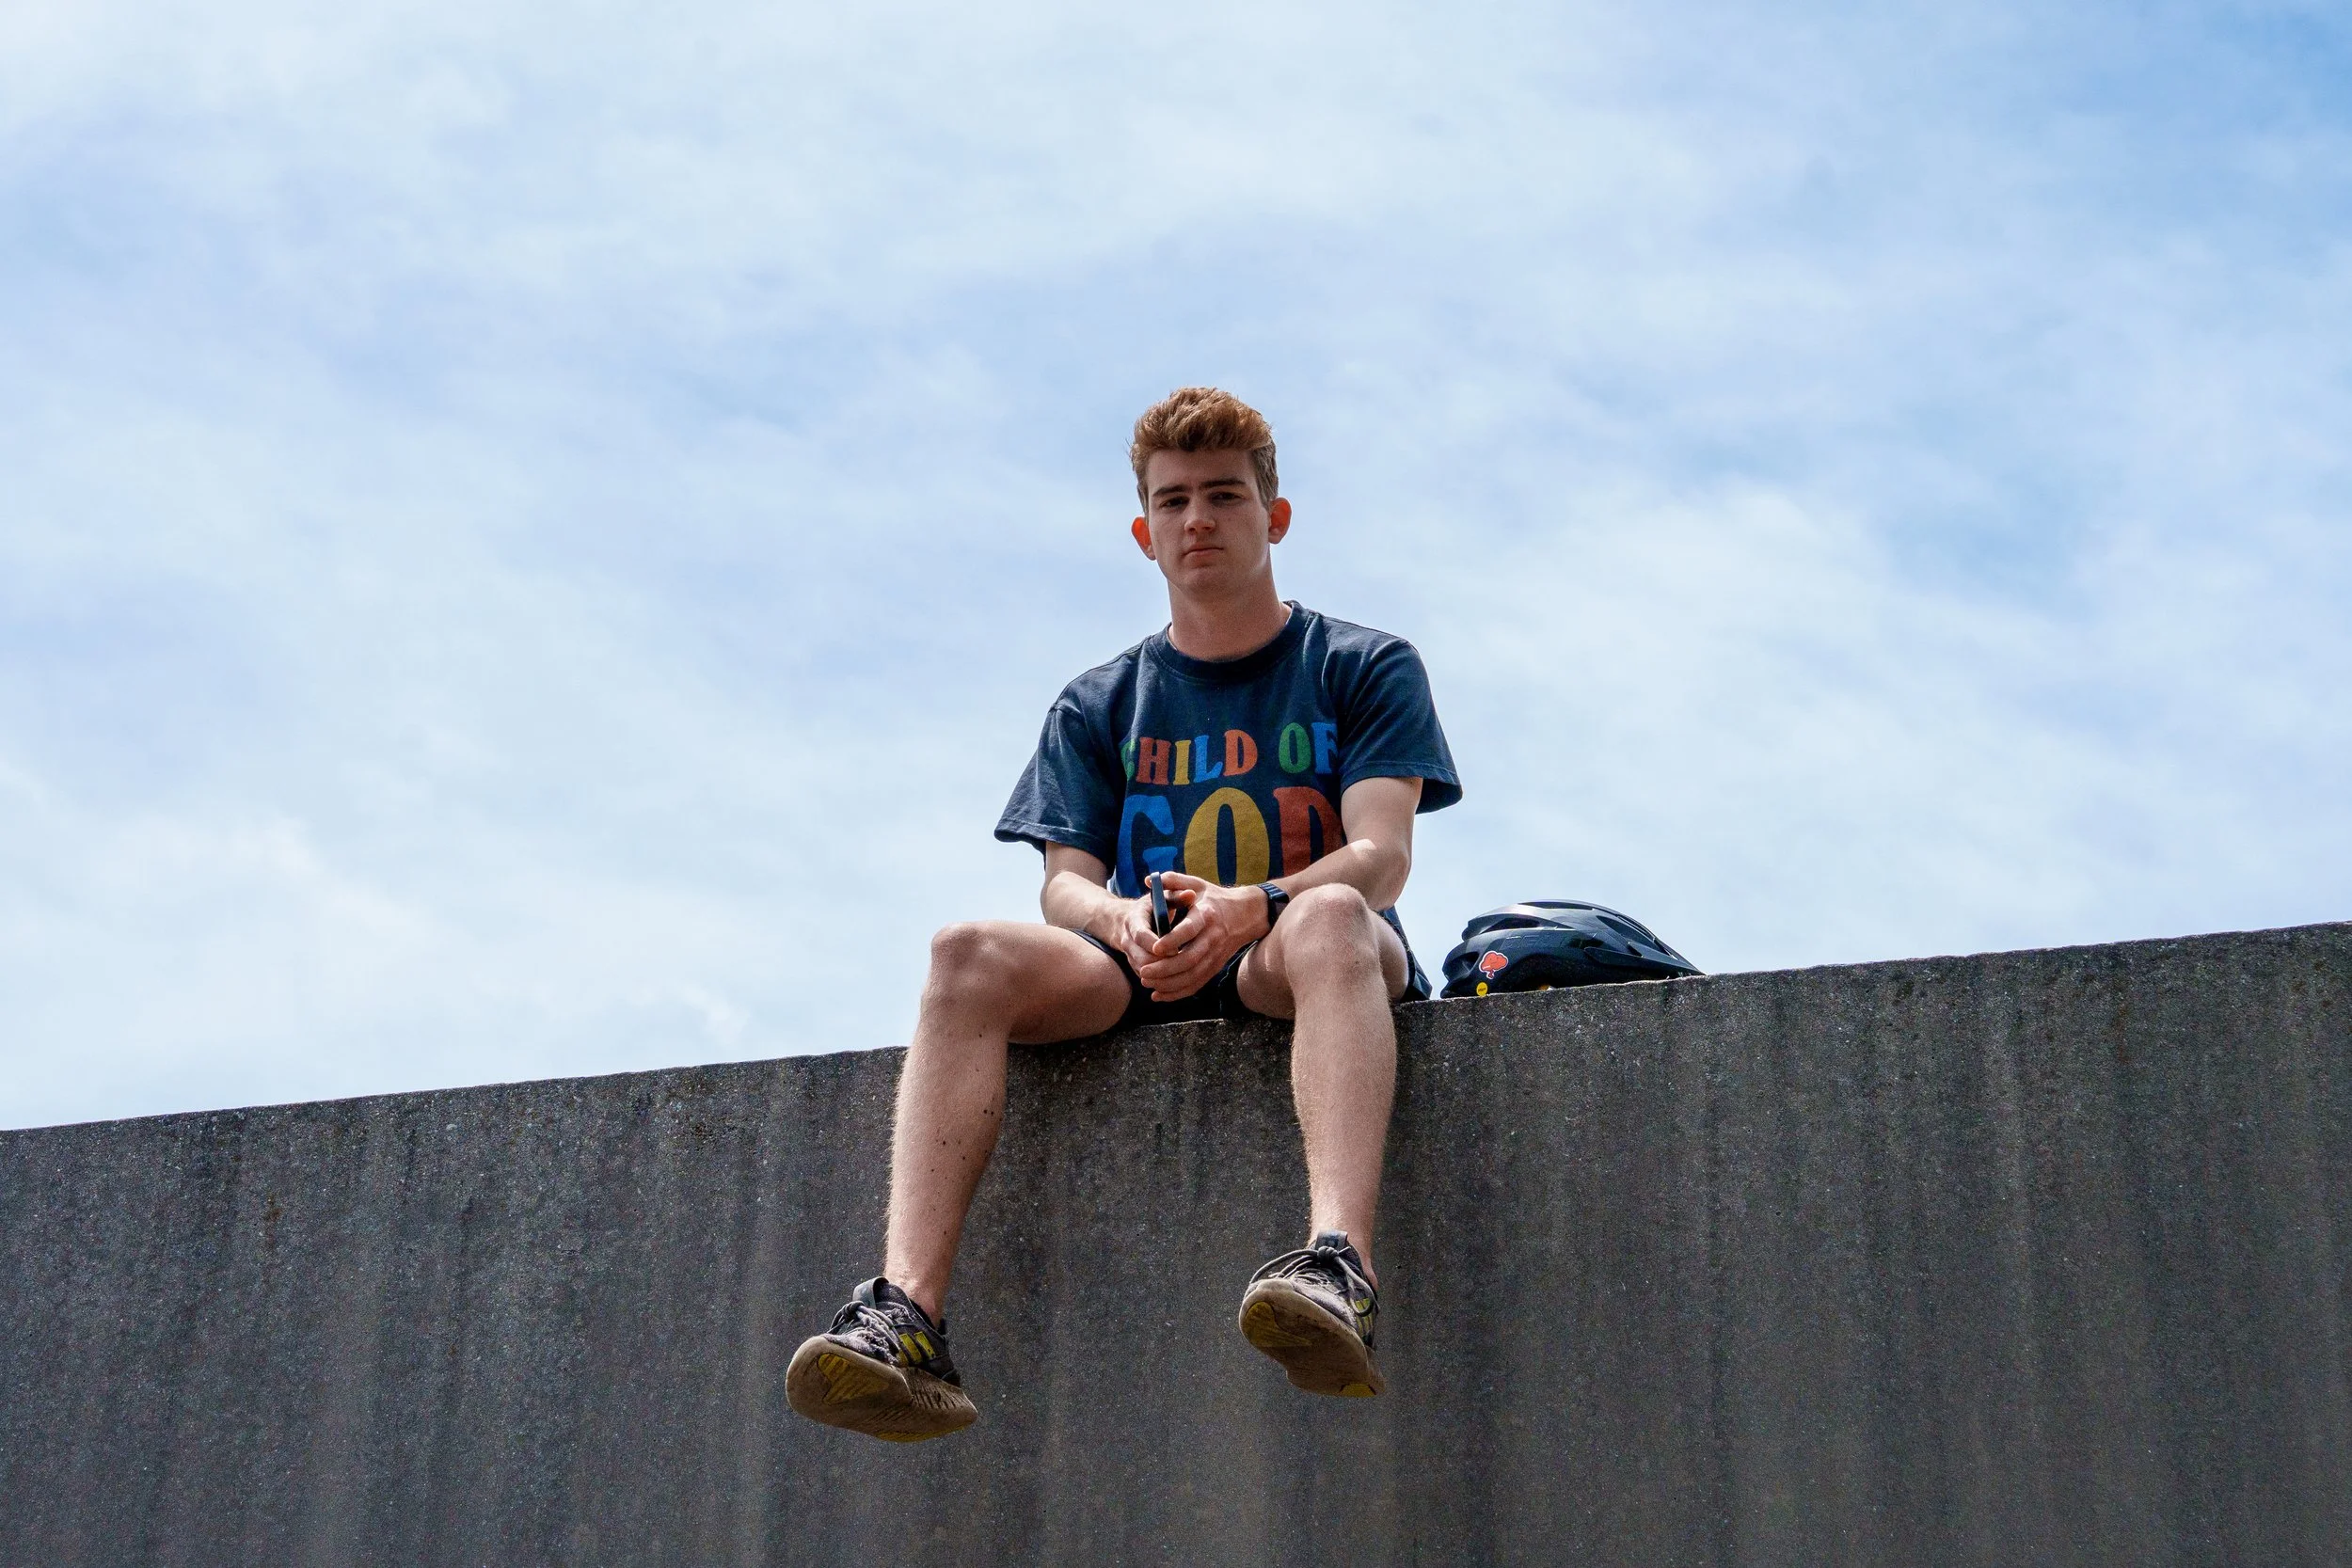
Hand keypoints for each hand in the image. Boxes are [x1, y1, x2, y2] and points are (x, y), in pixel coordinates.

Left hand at [1130, 873, 1271, 1001]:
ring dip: (1169, 983)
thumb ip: (1173, 881)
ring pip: (1192, 976)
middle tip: (1144, 971)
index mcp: (1206, 915)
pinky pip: (1196, 984)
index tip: (1154, 946)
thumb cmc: (1215, 898)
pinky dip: (1178, 993)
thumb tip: (1147, 879)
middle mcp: (1212, 937)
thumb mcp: (1197, 884)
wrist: (1246, 915)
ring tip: (1147, 982)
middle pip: (1189, 959)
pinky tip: (1159, 995)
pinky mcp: (1215, 967)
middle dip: (1165, 969)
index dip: (1172, 940)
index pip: (1189, 930)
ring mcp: (1215, 955)